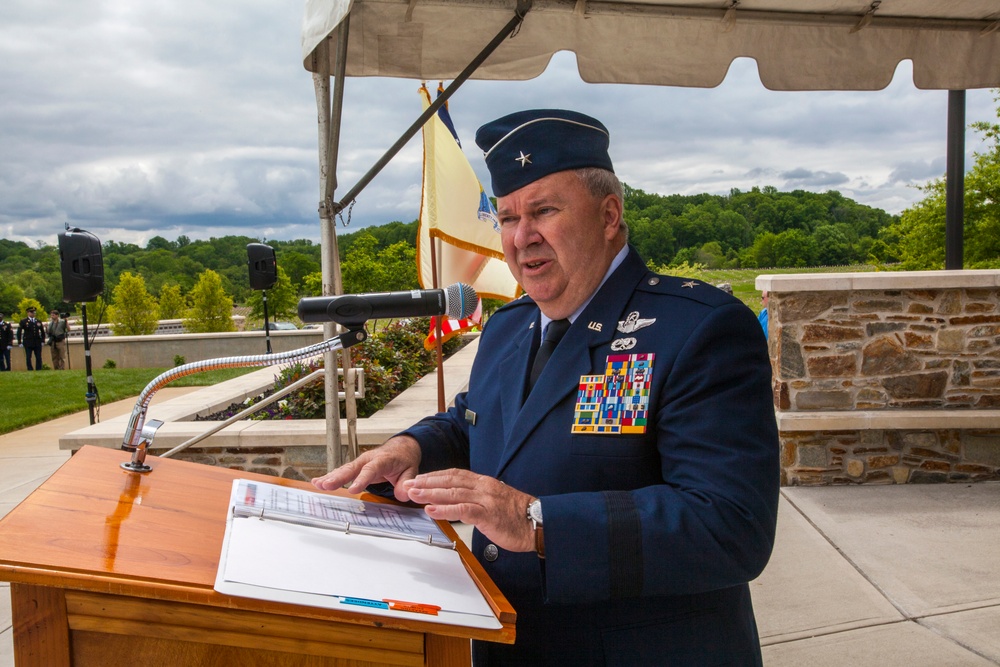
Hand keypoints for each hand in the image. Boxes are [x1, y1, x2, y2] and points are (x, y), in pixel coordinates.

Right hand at [311, 435, 421, 502]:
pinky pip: (342, 472)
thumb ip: (406, 482)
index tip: (352, 490)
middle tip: (326, 485)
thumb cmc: (403, 459)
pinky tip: (318, 482)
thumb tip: (402, 495)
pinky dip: (330, 477)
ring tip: (317, 484)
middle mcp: (368, 459)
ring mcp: (360, 463)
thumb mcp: (411, 470)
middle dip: (338, 477)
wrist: (400, 449)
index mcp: (382, 460)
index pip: (370, 470)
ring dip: (330, 477)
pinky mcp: (355, 468)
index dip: (361, 479)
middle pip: (351, 469)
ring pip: (343, 470)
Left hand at [402, 470, 535, 552]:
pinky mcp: (488, 515)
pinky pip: (463, 510)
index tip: (419, 478)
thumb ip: (478, 498)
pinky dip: (445, 509)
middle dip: (427, 482)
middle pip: (450, 481)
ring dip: (431, 493)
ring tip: (414, 494)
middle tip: (408, 484)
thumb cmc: (518, 516)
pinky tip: (432, 509)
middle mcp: (483, 487)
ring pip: (453, 493)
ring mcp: (486, 500)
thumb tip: (460, 502)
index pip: (455, 474)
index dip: (435, 476)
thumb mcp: (495, 501)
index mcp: (484, 483)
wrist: (538, 524)